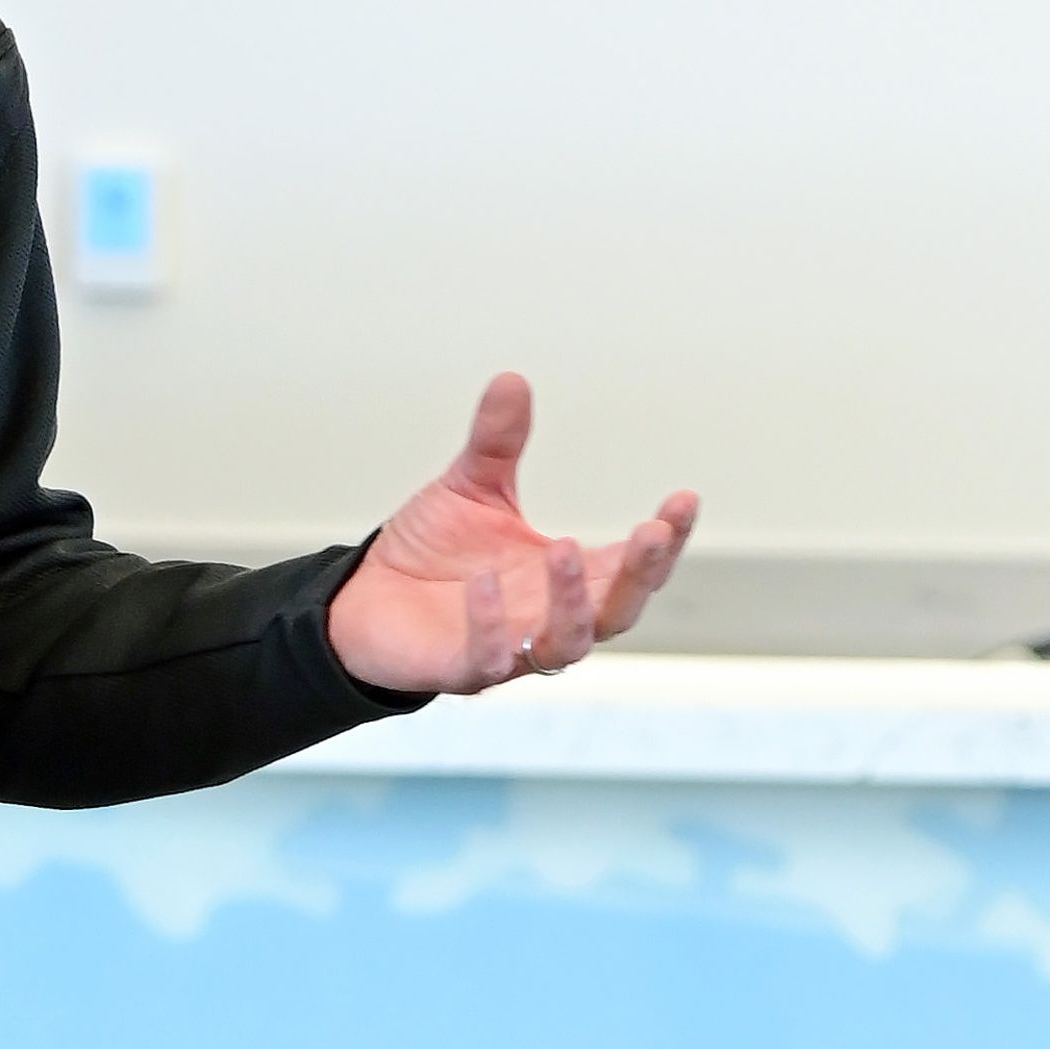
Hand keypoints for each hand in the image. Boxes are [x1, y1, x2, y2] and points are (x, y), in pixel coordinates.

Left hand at [322, 373, 698, 697]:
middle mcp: (549, 618)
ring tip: (565, 547)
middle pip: (618, 611)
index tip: (683, 499)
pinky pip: (488, 661)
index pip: (632, 565)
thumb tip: (511, 379)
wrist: (366, 599)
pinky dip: (491, 626)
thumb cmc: (430, 552)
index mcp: (567, 578)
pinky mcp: (461, 670)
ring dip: (574, 601)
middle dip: (640, 573)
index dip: (666, 540)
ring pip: (565, 643)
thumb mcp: (470, 487)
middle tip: (652, 531)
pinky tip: (485, 582)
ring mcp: (511, 650)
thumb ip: (497, 443)